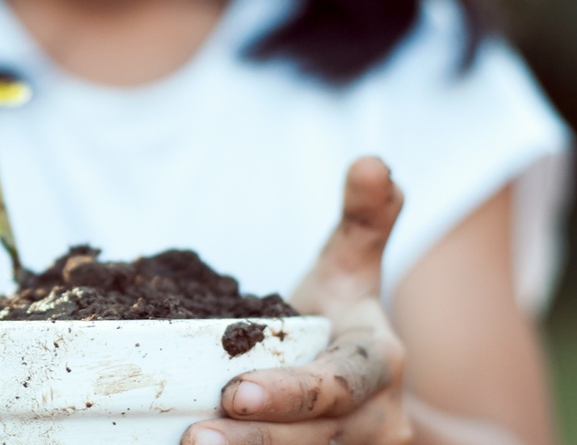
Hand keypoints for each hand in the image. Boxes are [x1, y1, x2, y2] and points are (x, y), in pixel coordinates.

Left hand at [183, 157, 414, 444]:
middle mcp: (378, 421)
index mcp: (381, 364)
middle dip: (257, 439)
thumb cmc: (340, 327)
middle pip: (316, 438)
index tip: (236, 391)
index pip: (340, 381)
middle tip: (195, 435)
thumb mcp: (351, 275)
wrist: (376, 406)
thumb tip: (373, 160)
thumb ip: (362, 222)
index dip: (293, 391)